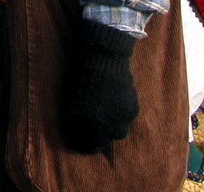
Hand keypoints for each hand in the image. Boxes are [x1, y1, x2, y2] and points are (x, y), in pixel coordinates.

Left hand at [63, 19, 138, 152]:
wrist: (101, 57)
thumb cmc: (82, 75)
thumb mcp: (73, 100)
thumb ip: (78, 120)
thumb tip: (82, 134)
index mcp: (83, 123)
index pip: (87, 146)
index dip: (87, 144)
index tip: (88, 140)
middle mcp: (100, 125)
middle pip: (104, 143)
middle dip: (102, 137)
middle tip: (101, 127)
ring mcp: (117, 119)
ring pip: (119, 133)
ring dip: (115, 126)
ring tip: (110, 111)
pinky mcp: (130, 110)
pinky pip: (128, 118)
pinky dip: (124, 112)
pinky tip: (119, 98)